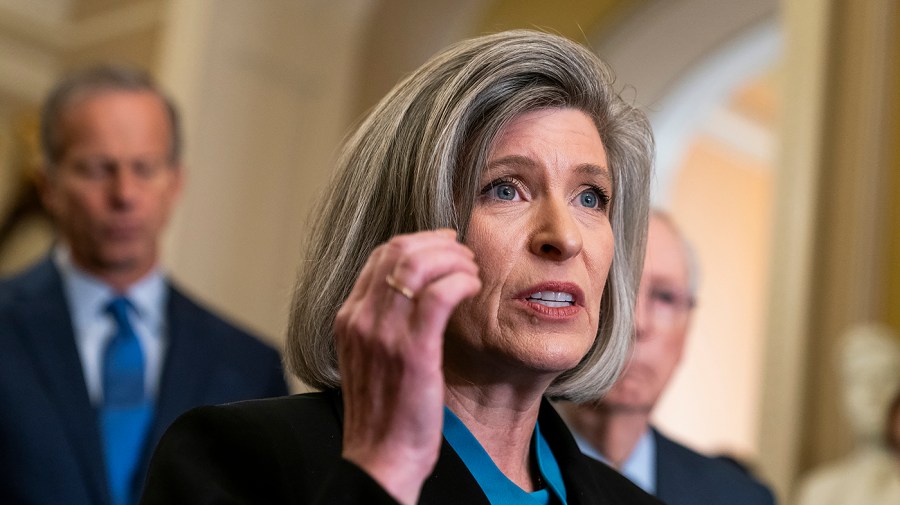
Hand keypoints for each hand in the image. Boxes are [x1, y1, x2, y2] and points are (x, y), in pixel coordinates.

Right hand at [334, 229, 481, 503]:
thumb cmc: (384, 413)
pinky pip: (440, 294)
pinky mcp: (413, 350)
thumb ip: (385, 323)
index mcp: (348, 317)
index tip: (445, 246)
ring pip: (419, 264)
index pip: (381, 255)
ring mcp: (383, 333)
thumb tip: (418, 292)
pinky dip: (461, 280)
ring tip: (472, 272)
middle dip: (438, 243)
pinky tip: (474, 288)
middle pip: (399, 250)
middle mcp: (360, 319)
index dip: (418, 241)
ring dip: (454, 259)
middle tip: (464, 254)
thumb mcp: (372, 358)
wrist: (380, 458)